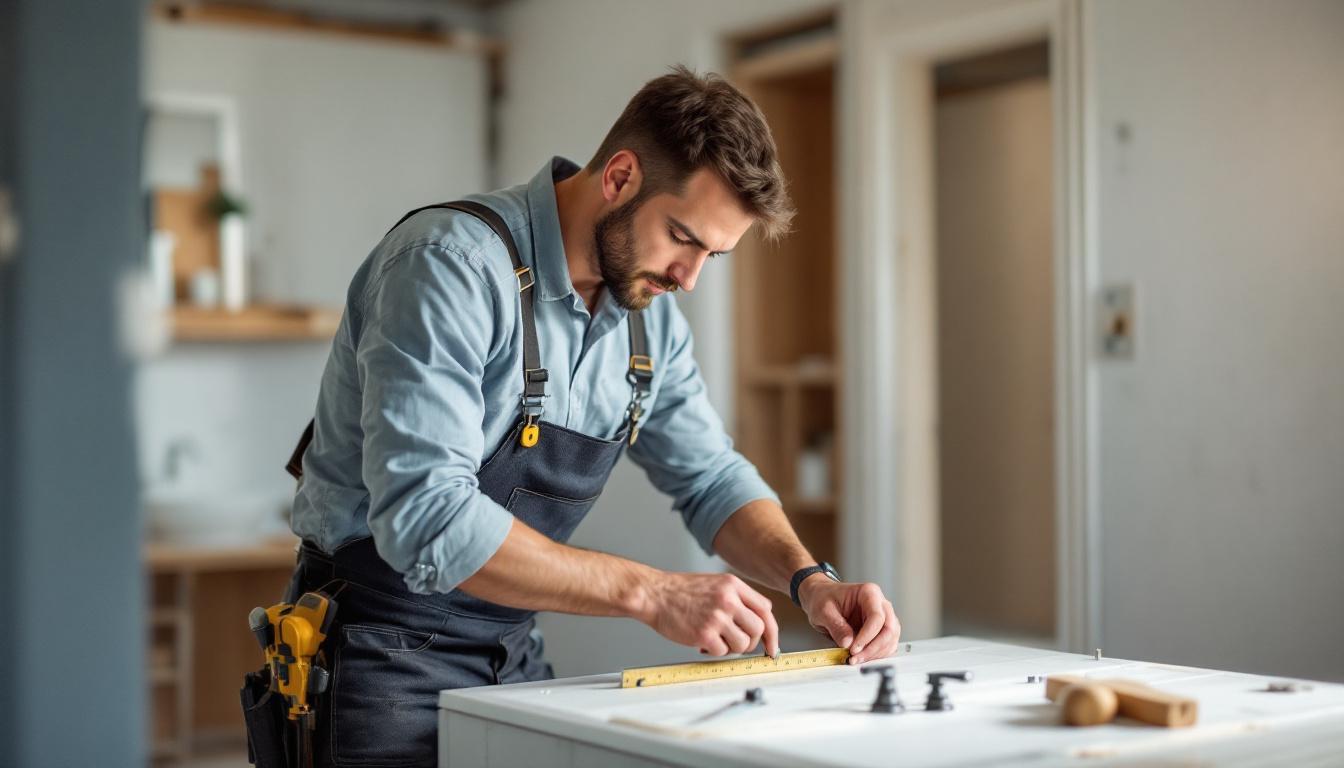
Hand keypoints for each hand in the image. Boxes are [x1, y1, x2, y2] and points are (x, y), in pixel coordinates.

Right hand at [636, 572, 779, 657]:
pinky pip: (722, 652)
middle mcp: (728, 599)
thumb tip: (759, 622)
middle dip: (751, 642)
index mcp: (733, 585)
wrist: (655, 594)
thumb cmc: (682, 591)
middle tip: (737, 643)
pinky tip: (703, 643)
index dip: (771, 631)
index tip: (771, 646)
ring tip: (717, 641)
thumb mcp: (715, 584)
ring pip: (743, 644)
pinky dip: (714, 652)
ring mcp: (717, 617)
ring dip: (732, 648)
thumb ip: (737, 598)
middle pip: (758, 629)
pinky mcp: (704, 634)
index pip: (765, 610)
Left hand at [798, 577, 899, 664]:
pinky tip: (861, 657)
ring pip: (890, 639)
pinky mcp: (881, 631)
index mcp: (869, 593)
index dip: (867, 636)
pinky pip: (886, 646)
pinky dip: (876, 655)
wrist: (822, 598)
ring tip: (856, 659)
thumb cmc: (824, 598)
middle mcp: (881, 604)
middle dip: (873, 648)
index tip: (853, 648)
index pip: (877, 617)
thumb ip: (836, 626)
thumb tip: (848, 643)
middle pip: (889, 629)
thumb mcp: (824, 610)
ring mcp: (884, 618)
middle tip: (855, 658)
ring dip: (875, 653)